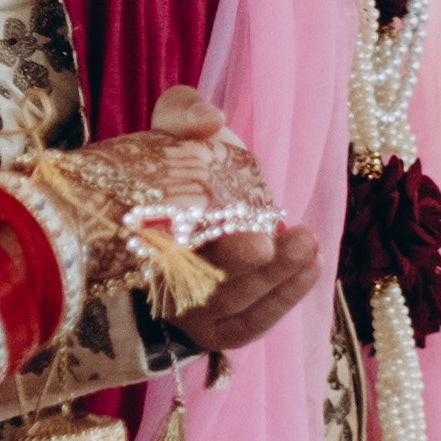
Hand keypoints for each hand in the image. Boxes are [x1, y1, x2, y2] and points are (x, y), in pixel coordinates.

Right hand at [62, 89, 318, 357]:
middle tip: (263, 242)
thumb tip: (210, 119)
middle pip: (191, 284)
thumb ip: (184, 111)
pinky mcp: (213, 328)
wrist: (184, 204)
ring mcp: (183, 310)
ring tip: (307, 243)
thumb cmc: (174, 163)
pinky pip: (246, 326)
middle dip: (231, 265)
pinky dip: (280, 301)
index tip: (202, 224)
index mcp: (129, 233)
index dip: (176, 241)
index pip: (146, 248)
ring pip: (226, 305)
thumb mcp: (171, 126)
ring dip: (271, 278)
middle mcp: (150, 281)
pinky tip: (312, 269)